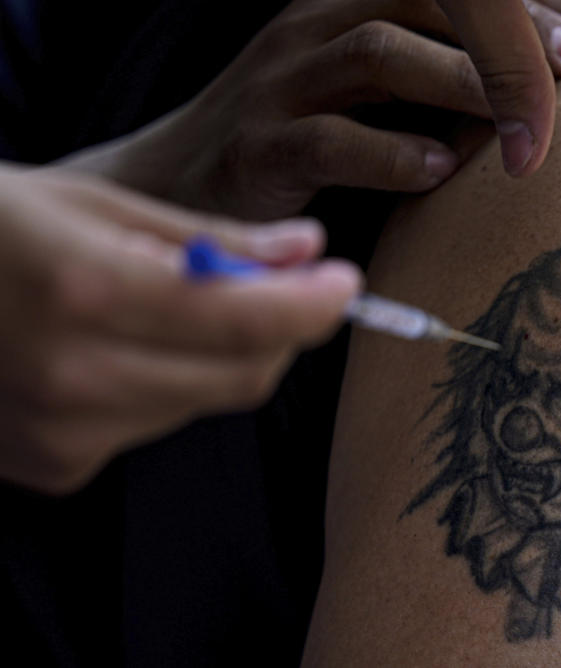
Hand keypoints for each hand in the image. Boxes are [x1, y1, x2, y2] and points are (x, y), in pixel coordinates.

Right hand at [0, 163, 361, 493]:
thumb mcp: (98, 201)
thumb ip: (213, 236)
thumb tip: (306, 252)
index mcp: (87, 290)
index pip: (244, 317)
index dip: (312, 304)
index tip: (344, 282)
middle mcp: (75, 375)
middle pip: (244, 373)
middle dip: (279, 329)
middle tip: (279, 285)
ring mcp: (63, 433)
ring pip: (207, 402)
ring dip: (220, 355)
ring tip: (166, 309)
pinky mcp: (56, 465)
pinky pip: (158, 426)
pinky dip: (169, 385)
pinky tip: (119, 350)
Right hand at [64, 0, 560, 220]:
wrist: (187, 180)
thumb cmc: (300, 138)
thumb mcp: (368, 97)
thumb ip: (433, 85)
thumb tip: (533, 96)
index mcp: (344, 5)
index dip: (518, 0)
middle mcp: (312, 25)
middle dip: (507, 30)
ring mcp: (281, 80)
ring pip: (378, 52)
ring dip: (461, 81)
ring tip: (523, 117)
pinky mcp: (260, 147)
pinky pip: (330, 140)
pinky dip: (391, 154)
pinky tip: (440, 172)